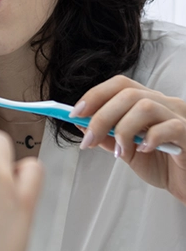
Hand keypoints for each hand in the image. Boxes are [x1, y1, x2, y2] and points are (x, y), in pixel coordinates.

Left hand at [75, 75, 185, 202]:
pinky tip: (143, 150)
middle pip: (128, 94)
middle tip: (89, 140)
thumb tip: (82, 124)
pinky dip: (150, 138)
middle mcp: (165, 104)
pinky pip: (170, 127)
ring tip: (119, 151)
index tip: (75, 113)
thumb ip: (107, 136)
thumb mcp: (127, 151)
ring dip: (123, 129)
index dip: (95, 95)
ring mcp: (180, 117)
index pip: (120, 85)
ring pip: (145, 106)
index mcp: (149, 102)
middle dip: (101, 116)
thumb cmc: (163, 165)